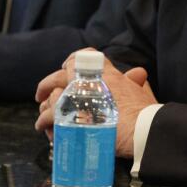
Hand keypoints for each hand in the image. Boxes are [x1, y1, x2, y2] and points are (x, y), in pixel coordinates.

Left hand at [34, 52, 154, 156]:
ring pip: (51, 97)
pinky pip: (50, 116)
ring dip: (45, 107)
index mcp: (102, 73)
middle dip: (47, 84)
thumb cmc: (144, 112)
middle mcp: (85, 82)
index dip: (71, 61)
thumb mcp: (142, 90)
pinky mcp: (69, 116)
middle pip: (58, 76)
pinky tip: (45, 129)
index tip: (65, 67)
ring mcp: (75, 99)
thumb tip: (139, 73)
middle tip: (42, 94)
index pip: (82, 57)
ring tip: (43, 118)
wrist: (141, 128)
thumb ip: (136, 80)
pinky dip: (45, 122)